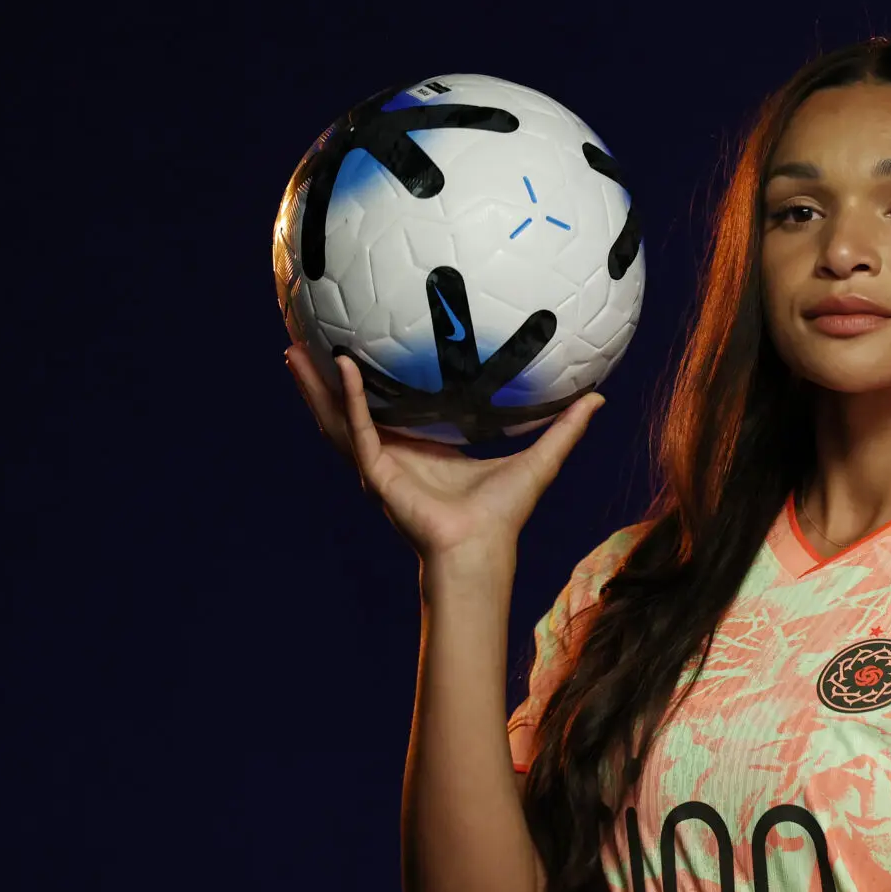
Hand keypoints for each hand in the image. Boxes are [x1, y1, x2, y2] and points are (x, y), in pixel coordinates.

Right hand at [284, 342, 605, 564]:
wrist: (481, 550)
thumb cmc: (504, 514)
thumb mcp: (539, 458)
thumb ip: (564, 427)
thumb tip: (599, 397)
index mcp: (421, 450)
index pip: (387, 409)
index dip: (370, 383)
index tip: (357, 348)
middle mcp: (393, 456)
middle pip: (348, 410)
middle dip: (323, 380)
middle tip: (300, 341)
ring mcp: (379, 465)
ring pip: (336, 419)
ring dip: (313, 388)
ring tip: (291, 353)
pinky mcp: (377, 474)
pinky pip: (358, 429)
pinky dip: (347, 399)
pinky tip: (339, 368)